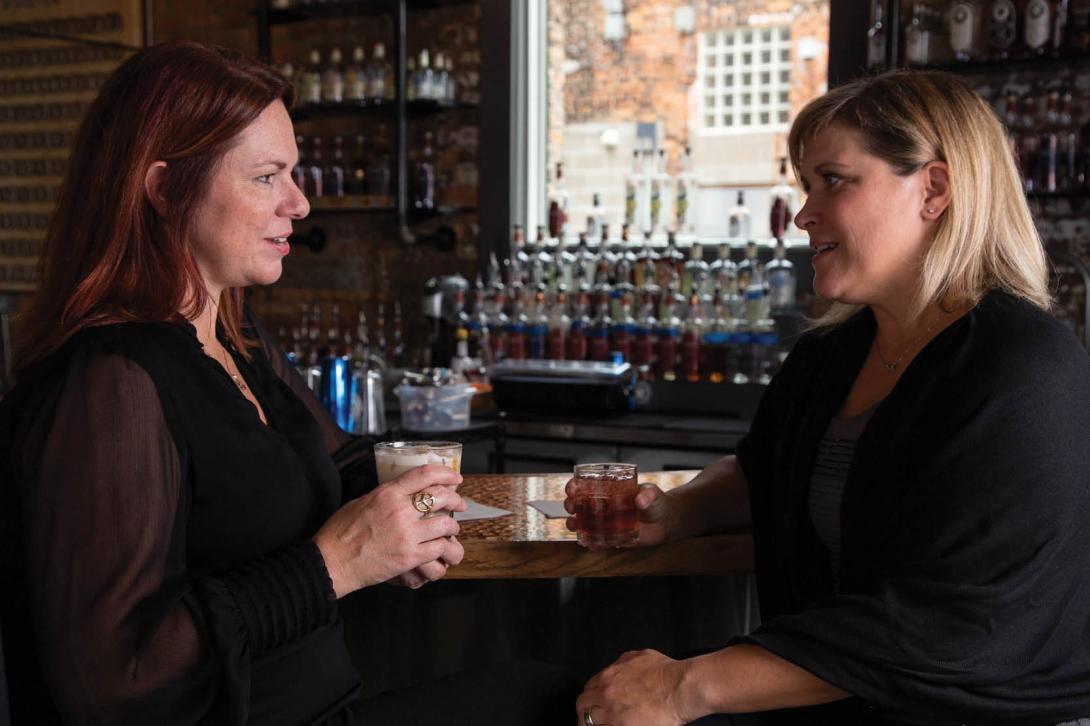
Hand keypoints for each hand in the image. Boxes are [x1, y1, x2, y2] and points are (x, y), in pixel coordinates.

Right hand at [313, 464, 466, 596]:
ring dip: (452, 527)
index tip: (455, 478)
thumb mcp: (361, 502)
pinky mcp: (409, 557)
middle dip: (456, 500)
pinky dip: (444, 548)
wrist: (332, 561)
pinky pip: (438, 548)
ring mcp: (407, 534)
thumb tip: (400, 493)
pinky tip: (442, 549)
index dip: (445, 473)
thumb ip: (384, 496)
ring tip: (451, 530)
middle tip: (460, 504)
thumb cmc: (340, 533)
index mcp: (387, 493)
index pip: (424, 475)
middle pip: (441, 497)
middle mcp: (400, 511)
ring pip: (445, 524)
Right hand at [564, 481, 671, 549]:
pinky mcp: (611, 537)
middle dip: (570, 505)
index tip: (571, 489)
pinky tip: (587, 544)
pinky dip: (590, 543)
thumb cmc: (656, 502)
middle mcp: (603, 505)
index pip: (585, 485)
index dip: (574, 486)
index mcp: (608, 489)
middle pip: (579, 504)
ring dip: (574, 524)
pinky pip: (596, 541)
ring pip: (583, 523)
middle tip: (571, 508)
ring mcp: (605, 522)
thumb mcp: (653, 494)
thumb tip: (641, 498)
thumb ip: (648, 495)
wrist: (665, 522)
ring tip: (574, 526)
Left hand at [576, 650, 689, 725]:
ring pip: (588, 723)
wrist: (679, 687)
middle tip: (592, 719)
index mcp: (608, 676)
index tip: (595, 703)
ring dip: (593, 724)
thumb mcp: (639, 656)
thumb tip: (617, 668)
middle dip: (585, 712)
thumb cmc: (665, 671)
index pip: (588, 689)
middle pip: (583, 707)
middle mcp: (605, 695)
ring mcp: (612, 714)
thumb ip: (622, 663)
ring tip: (600, 725)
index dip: (591, 697)